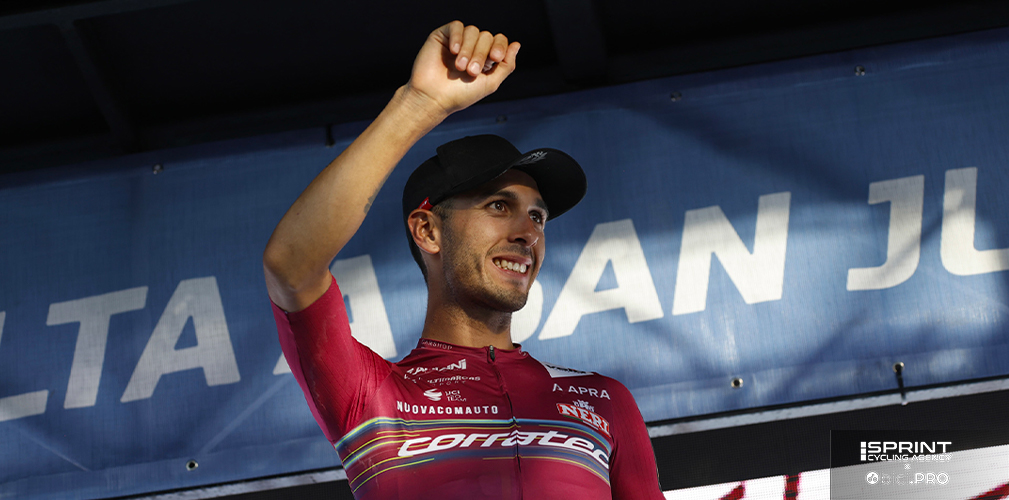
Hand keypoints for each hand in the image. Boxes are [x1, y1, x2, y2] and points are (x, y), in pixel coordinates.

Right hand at [405, 21, 519, 115]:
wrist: (433, 98)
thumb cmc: (459, 95)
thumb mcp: (490, 83)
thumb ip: (506, 65)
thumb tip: (517, 44)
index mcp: (485, 58)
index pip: (499, 41)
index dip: (500, 46)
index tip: (495, 58)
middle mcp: (472, 48)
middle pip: (487, 36)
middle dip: (481, 54)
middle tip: (471, 71)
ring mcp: (458, 41)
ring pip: (473, 31)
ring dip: (469, 49)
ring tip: (459, 66)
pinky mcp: (443, 36)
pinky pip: (457, 26)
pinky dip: (458, 37)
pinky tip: (454, 51)